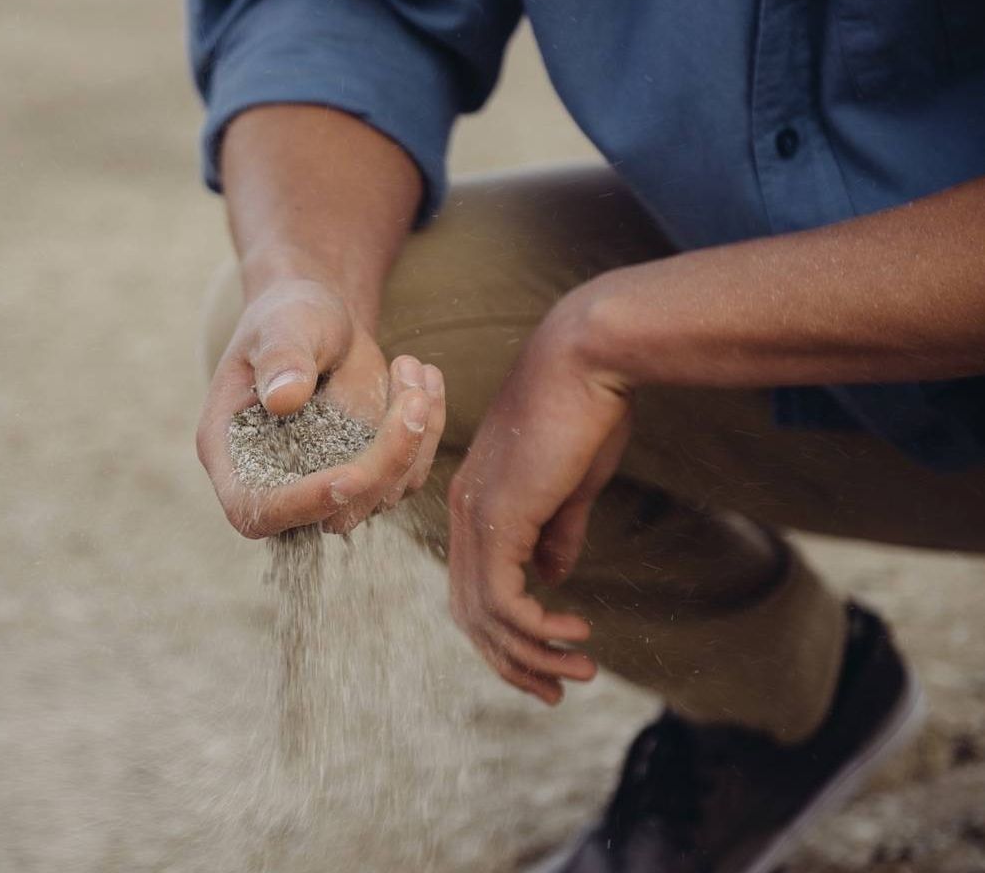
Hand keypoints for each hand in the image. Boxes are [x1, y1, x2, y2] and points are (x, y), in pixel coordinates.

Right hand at [197, 276, 446, 537]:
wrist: (319, 318)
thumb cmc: (287, 316)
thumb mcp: (281, 325)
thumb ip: (281, 358)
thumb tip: (284, 399)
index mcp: (230, 452)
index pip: (254, 508)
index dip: (299, 505)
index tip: (348, 477)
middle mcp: (276, 480)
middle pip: (332, 511)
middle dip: (383, 462)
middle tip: (412, 395)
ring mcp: (325, 483)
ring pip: (382, 496)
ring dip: (414, 437)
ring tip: (411, 366)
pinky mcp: (368, 475)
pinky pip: (409, 474)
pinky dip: (427, 430)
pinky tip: (423, 378)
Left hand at [446, 299, 631, 703]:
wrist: (587, 359)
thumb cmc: (585, 410)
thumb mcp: (570, 484)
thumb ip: (556, 531)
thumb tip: (553, 577)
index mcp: (476, 504)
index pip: (474, 585)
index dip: (505, 631)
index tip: (547, 661)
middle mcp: (464, 513)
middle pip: (469, 612)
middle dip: (512, 660)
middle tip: (555, 692)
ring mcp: (476, 516)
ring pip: (486, 615)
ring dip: (533, 654)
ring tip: (580, 672)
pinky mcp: (499, 518)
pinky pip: (505, 599)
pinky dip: (537, 628)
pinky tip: (576, 634)